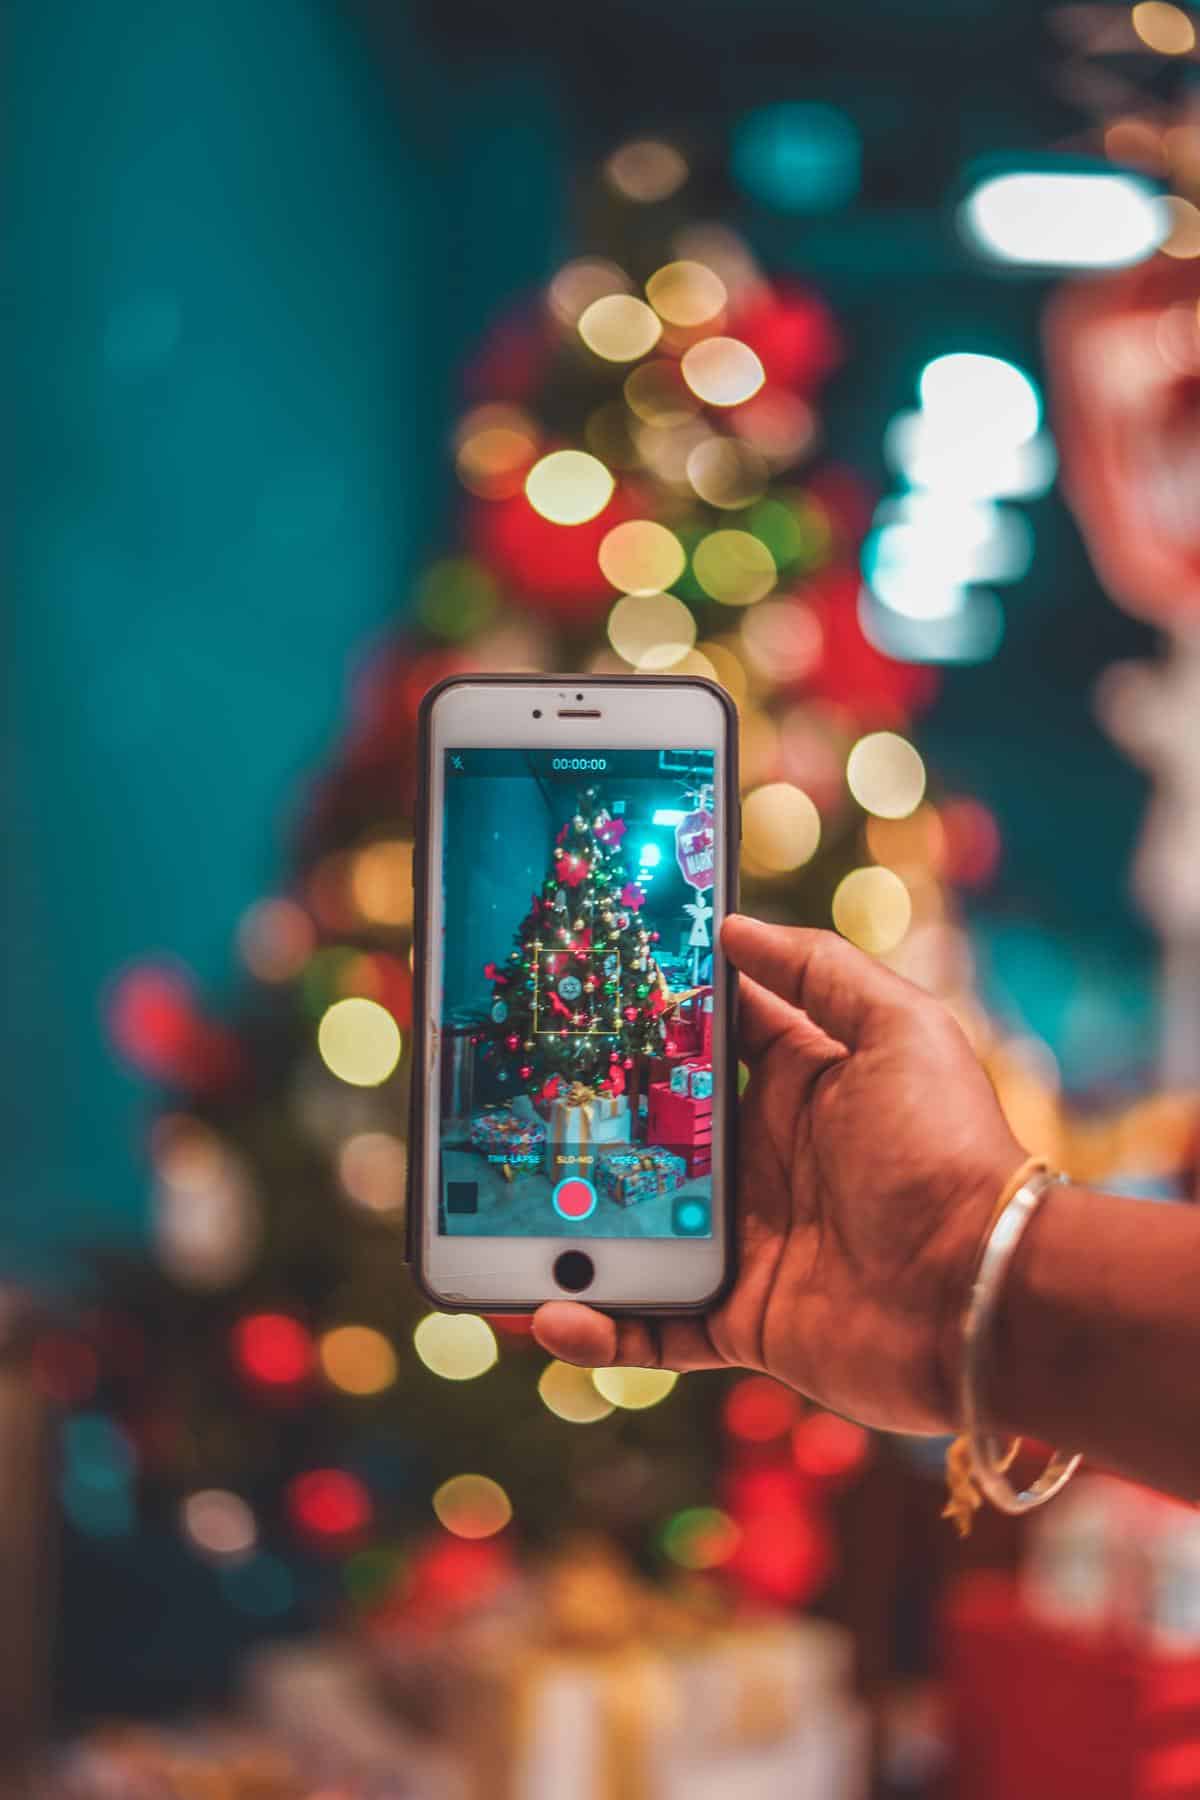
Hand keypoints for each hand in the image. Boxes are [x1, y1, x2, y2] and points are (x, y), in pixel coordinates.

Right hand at [532, 914, 1025, 1434]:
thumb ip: (817, 969)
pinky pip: (651, 1326)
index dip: (646, 1014)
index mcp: (796, 1084)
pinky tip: (546, 1313)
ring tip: (496, 1220)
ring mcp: (746, 1242)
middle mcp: (763, 1160)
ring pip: (634, 1229)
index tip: (575, 988)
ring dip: (570, 1227)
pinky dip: (597, 1328)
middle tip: (506, 1102)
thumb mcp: (900, 1030)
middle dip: (584, 1120)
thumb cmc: (946, 1152)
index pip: (703, 1038)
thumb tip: (732, 924)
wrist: (983, 1298)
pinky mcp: (740, 1319)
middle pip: (650, 1132)